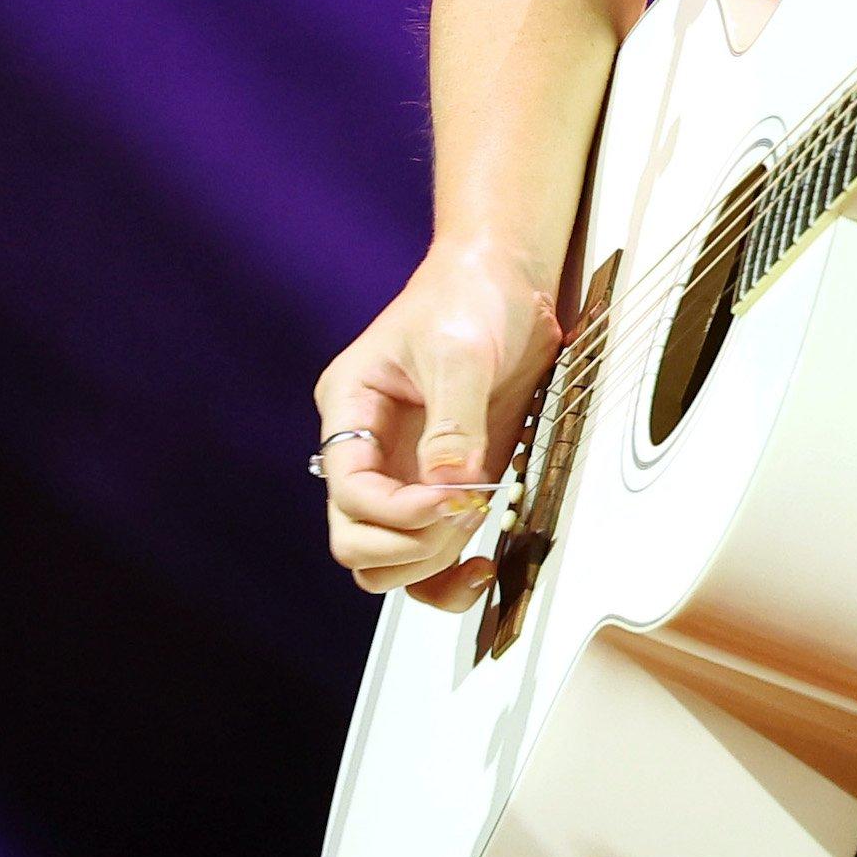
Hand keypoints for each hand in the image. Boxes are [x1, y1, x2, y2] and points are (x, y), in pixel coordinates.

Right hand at [315, 239, 562, 609]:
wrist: (506, 281)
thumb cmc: (469, 296)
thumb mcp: (459, 349)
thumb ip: (453, 418)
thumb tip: (449, 483)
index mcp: (351, 411)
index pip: (350, 491)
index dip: (399, 510)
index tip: (454, 495)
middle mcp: (369, 452)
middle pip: (356, 540)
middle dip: (411, 542)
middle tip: (466, 511)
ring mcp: (404, 475)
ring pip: (386, 562)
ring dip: (429, 563)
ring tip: (477, 522)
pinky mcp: (443, 488)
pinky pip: (427, 558)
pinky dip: (448, 576)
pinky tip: (481, 567)